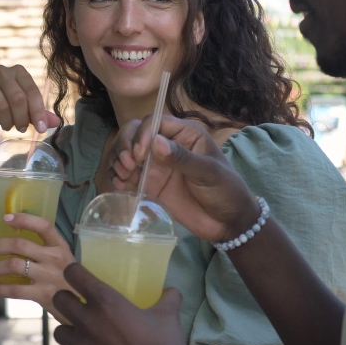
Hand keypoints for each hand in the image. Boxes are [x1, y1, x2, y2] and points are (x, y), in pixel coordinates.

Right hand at [0, 64, 59, 132]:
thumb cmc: (4, 106)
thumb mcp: (24, 110)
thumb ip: (40, 114)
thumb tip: (57, 122)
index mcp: (18, 71)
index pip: (32, 91)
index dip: (38, 112)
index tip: (41, 129)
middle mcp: (2, 70)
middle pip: (18, 98)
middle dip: (22, 119)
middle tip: (21, 129)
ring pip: (2, 106)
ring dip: (7, 122)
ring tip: (6, 125)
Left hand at [0, 213, 76, 322]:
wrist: (81, 307)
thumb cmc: (68, 280)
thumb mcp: (64, 259)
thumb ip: (46, 249)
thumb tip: (17, 240)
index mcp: (60, 246)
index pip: (43, 226)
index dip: (24, 219)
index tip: (7, 218)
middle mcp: (54, 258)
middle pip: (20, 244)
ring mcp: (48, 277)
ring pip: (13, 265)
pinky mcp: (43, 295)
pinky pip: (15, 290)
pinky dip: (0, 288)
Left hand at [52, 264, 186, 344]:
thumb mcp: (169, 318)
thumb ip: (168, 299)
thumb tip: (171, 292)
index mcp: (106, 301)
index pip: (73, 274)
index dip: (74, 272)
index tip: (79, 274)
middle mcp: (87, 320)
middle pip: (59, 299)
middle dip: (67, 298)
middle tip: (79, 302)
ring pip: (58, 330)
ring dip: (68, 327)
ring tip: (81, 329)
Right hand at [108, 115, 260, 242]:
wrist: (227, 222)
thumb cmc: (226, 190)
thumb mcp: (208, 172)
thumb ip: (182, 157)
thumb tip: (155, 142)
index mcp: (184, 134)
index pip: (154, 122)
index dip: (142, 134)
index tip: (140, 154)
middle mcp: (166, 145)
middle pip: (134, 132)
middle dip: (125, 145)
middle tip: (128, 165)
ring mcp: (156, 165)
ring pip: (126, 152)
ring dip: (118, 160)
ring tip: (123, 175)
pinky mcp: (149, 184)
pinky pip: (127, 175)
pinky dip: (118, 176)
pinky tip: (120, 184)